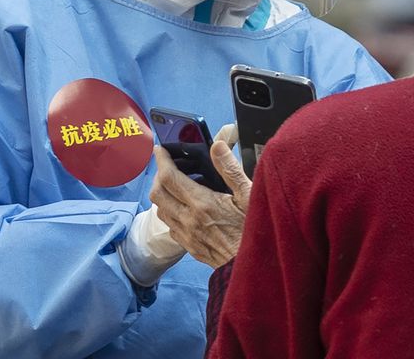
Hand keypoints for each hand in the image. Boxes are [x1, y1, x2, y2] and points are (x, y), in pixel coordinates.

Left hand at [150, 139, 251, 267]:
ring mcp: (187, 235)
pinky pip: (170, 226)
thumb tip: (217, 146)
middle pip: (158, 194)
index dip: (161, 160)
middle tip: (167, 166)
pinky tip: (184, 208)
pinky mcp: (190, 247)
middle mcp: (189, 220)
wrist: (253, 267)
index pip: (169, 177)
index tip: (160, 150)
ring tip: (174, 185)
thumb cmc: (255, 231)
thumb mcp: (249, 195)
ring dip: (162, 195)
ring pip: (161, 211)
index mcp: (202, 204)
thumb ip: (231, 169)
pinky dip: (170, 212)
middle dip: (158, 175)